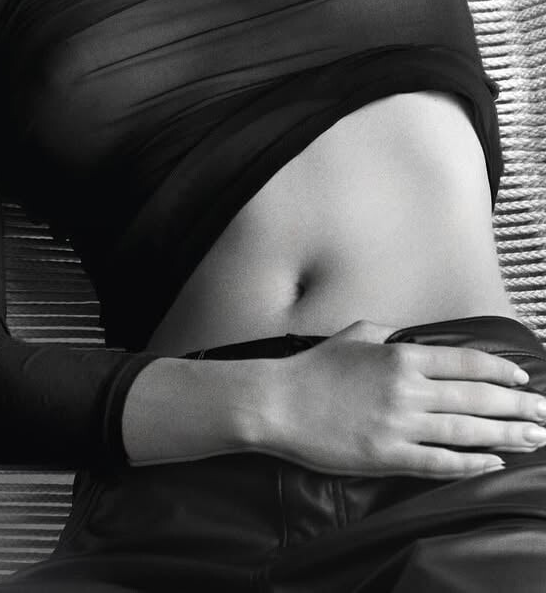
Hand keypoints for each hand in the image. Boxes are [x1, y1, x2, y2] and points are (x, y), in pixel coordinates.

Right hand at [262, 318, 545, 478]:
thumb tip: (411, 339)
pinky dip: (472, 462)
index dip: (500, 370)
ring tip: (534, 438)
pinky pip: (441, 462)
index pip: (466, 362)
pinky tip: (494, 461)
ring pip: (467, 430)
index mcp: (400, 356)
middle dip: (518, 405)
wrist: (279, 402)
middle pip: (477, 397)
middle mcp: (407, 389)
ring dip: (507, 434)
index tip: (522, 377)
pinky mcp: (389, 455)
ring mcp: (400, 424)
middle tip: (545, 413)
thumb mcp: (353, 336)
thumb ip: (388, 336)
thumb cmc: (314, 369)